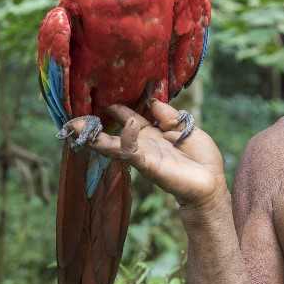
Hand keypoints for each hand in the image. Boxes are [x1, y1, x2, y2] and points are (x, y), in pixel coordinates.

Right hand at [60, 100, 226, 208]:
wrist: (211, 184)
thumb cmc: (201, 157)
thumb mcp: (185, 128)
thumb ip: (168, 115)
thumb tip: (152, 101)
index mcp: (152, 133)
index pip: (128, 117)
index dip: (116, 108)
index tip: (102, 98)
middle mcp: (143, 144)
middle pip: (112, 134)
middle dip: (92, 128)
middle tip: (72, 120)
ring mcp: (143, 156)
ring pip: (113, 145)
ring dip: (96, 137)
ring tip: (78, 125)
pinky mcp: (149, 166)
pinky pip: (133, 152)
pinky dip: (128, 138)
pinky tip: (128, 125)